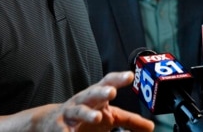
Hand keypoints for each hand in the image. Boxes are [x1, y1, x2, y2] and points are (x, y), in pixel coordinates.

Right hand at [39, 71, 154, 131]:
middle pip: (92, 94)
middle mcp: (82, 101)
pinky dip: (67, 131)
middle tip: (112, 92)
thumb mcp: (108, 116)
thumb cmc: (85, 118)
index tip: (130, 76)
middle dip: (101, 92)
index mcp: (96, 97)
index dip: (118, 79)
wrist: (51, 123)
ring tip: (97, 118)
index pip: (107, 83)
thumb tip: (151, 126)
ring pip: (79, 111)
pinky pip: (63, 129)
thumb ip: (129, 121)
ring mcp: (69, 113)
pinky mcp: (59, 126)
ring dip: (88, 114)